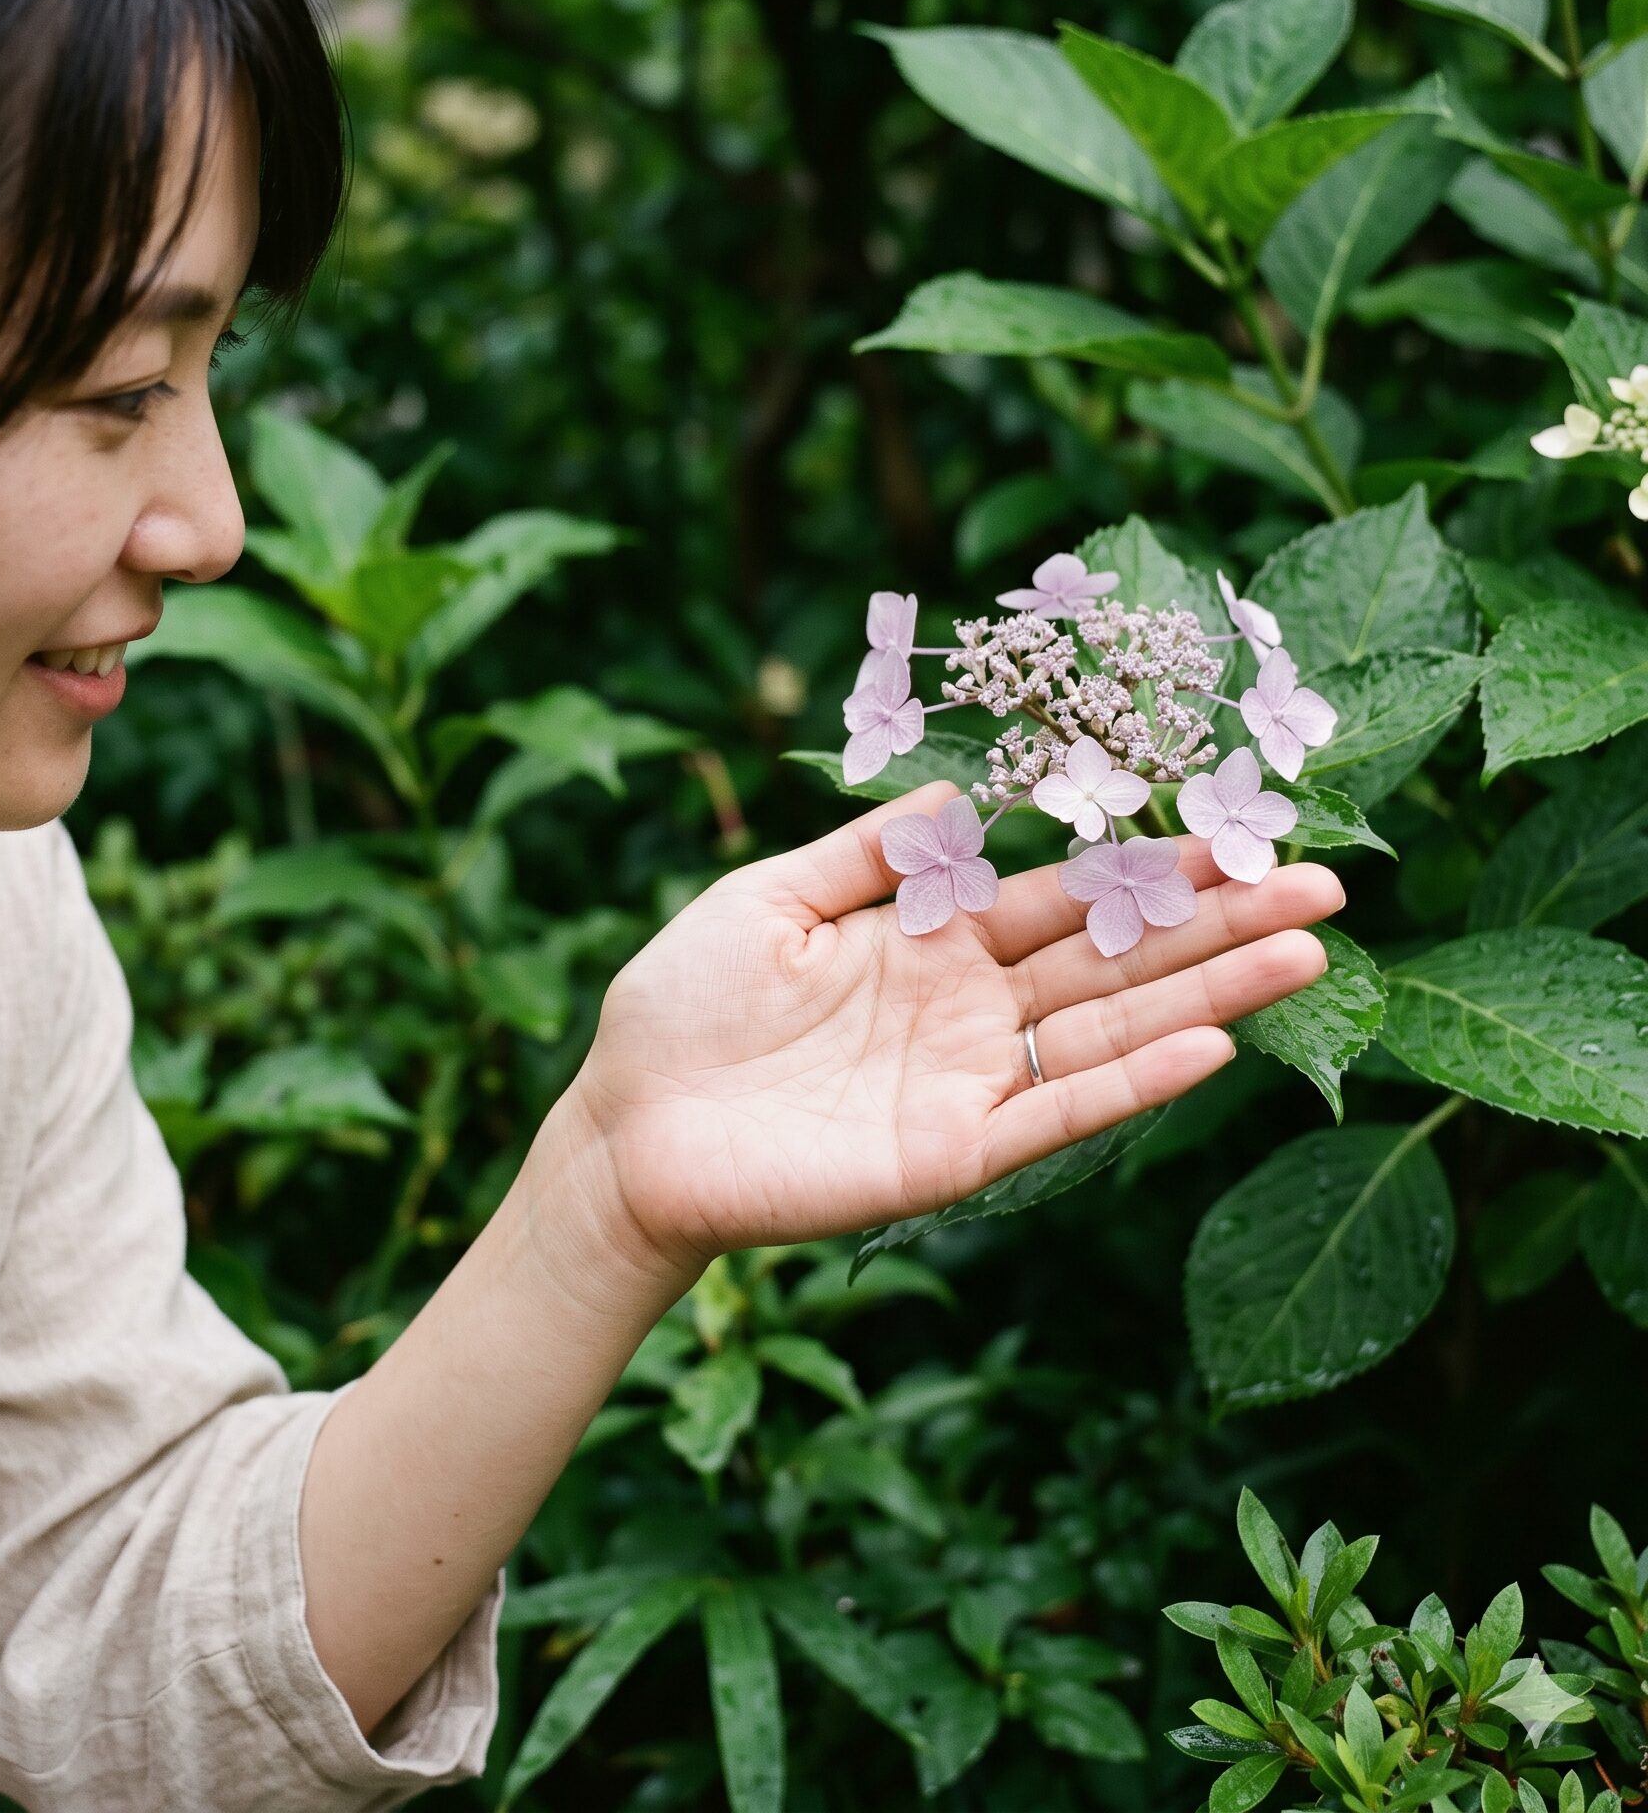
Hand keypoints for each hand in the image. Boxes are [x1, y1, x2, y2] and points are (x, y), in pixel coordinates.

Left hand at [533, 778, 1343, 1302]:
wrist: (625, 1126)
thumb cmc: (681, 1007)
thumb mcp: (768, 899)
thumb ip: (867, 854)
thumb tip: (962, 796)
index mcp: (930, 939)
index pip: (1063, 894)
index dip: (1147, 864)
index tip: (1236, 828)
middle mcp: (969, 1008)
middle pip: (1114, 956)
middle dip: (1217, 922)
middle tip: (1325, 884)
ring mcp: (968, 1081)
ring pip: (1110, 1028)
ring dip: (1210, 994)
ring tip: (1306, 953)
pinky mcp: (952, 1153)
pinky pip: (1057, 1114)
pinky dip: (1132, 1082)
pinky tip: (1212, 1046)